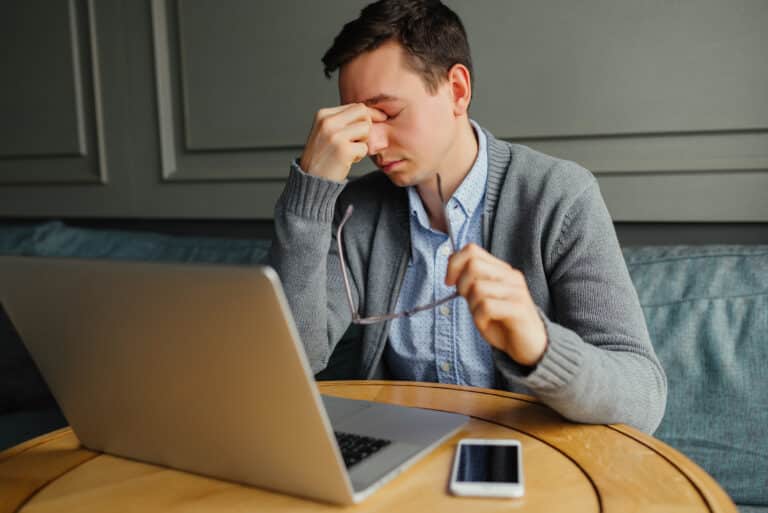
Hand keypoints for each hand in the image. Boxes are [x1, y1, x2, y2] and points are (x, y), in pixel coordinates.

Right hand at [299, 103, 387, 181]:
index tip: (379, 119)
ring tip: (351, 150)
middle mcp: (328, 122)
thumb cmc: (321, 157)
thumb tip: (369, 114)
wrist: (311, 179)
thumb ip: (342, 121)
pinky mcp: (343, 150)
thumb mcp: (326, 132)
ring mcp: (335, 136)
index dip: (369, 114)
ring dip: (363, 141)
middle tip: (360, 139)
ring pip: (366, 128)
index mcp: (323, 115)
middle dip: (367, 125)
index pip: (355, 106)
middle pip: (363, 112)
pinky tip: (348, 160)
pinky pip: (364, 147)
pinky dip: (360, 155)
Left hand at [445, 244, 547, 366]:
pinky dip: (479, 319)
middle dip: (461, 284)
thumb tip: (451, 261)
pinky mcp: (519, 309)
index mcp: (502, 270)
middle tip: (466, 300)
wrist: (530, 347)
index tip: (449, 282)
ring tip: (481, 316)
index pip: (472, 250)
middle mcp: (511, 276)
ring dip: (472, 306)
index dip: (454, 263)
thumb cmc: (503, 323)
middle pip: (473, 265)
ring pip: (478, 288)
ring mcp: (516, 291)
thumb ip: (471, 280)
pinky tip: (486, 323)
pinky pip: (486, 307)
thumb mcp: (482, 298)